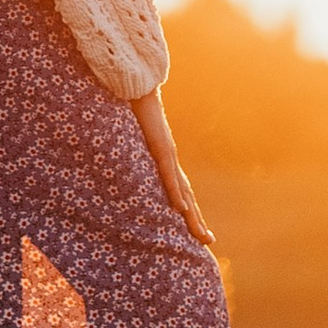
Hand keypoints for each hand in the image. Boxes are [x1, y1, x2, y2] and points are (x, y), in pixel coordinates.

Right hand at [133, 86, 217, 251]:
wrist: (139, 84)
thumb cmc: (134, 107)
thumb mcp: (131, 136)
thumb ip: (131, 149)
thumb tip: (118, 156)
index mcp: (165, 159)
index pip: (180, 190)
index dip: (188, 210)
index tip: (196, 229)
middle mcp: (171, 160)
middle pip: (187, 196)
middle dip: (197, 220)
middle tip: (209, 242)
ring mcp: (167, 154)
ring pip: (182, 191)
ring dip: (192, 215)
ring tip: (202, 235)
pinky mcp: (161, 147)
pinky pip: (169, 175)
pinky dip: (176, 193)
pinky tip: (181, 208)